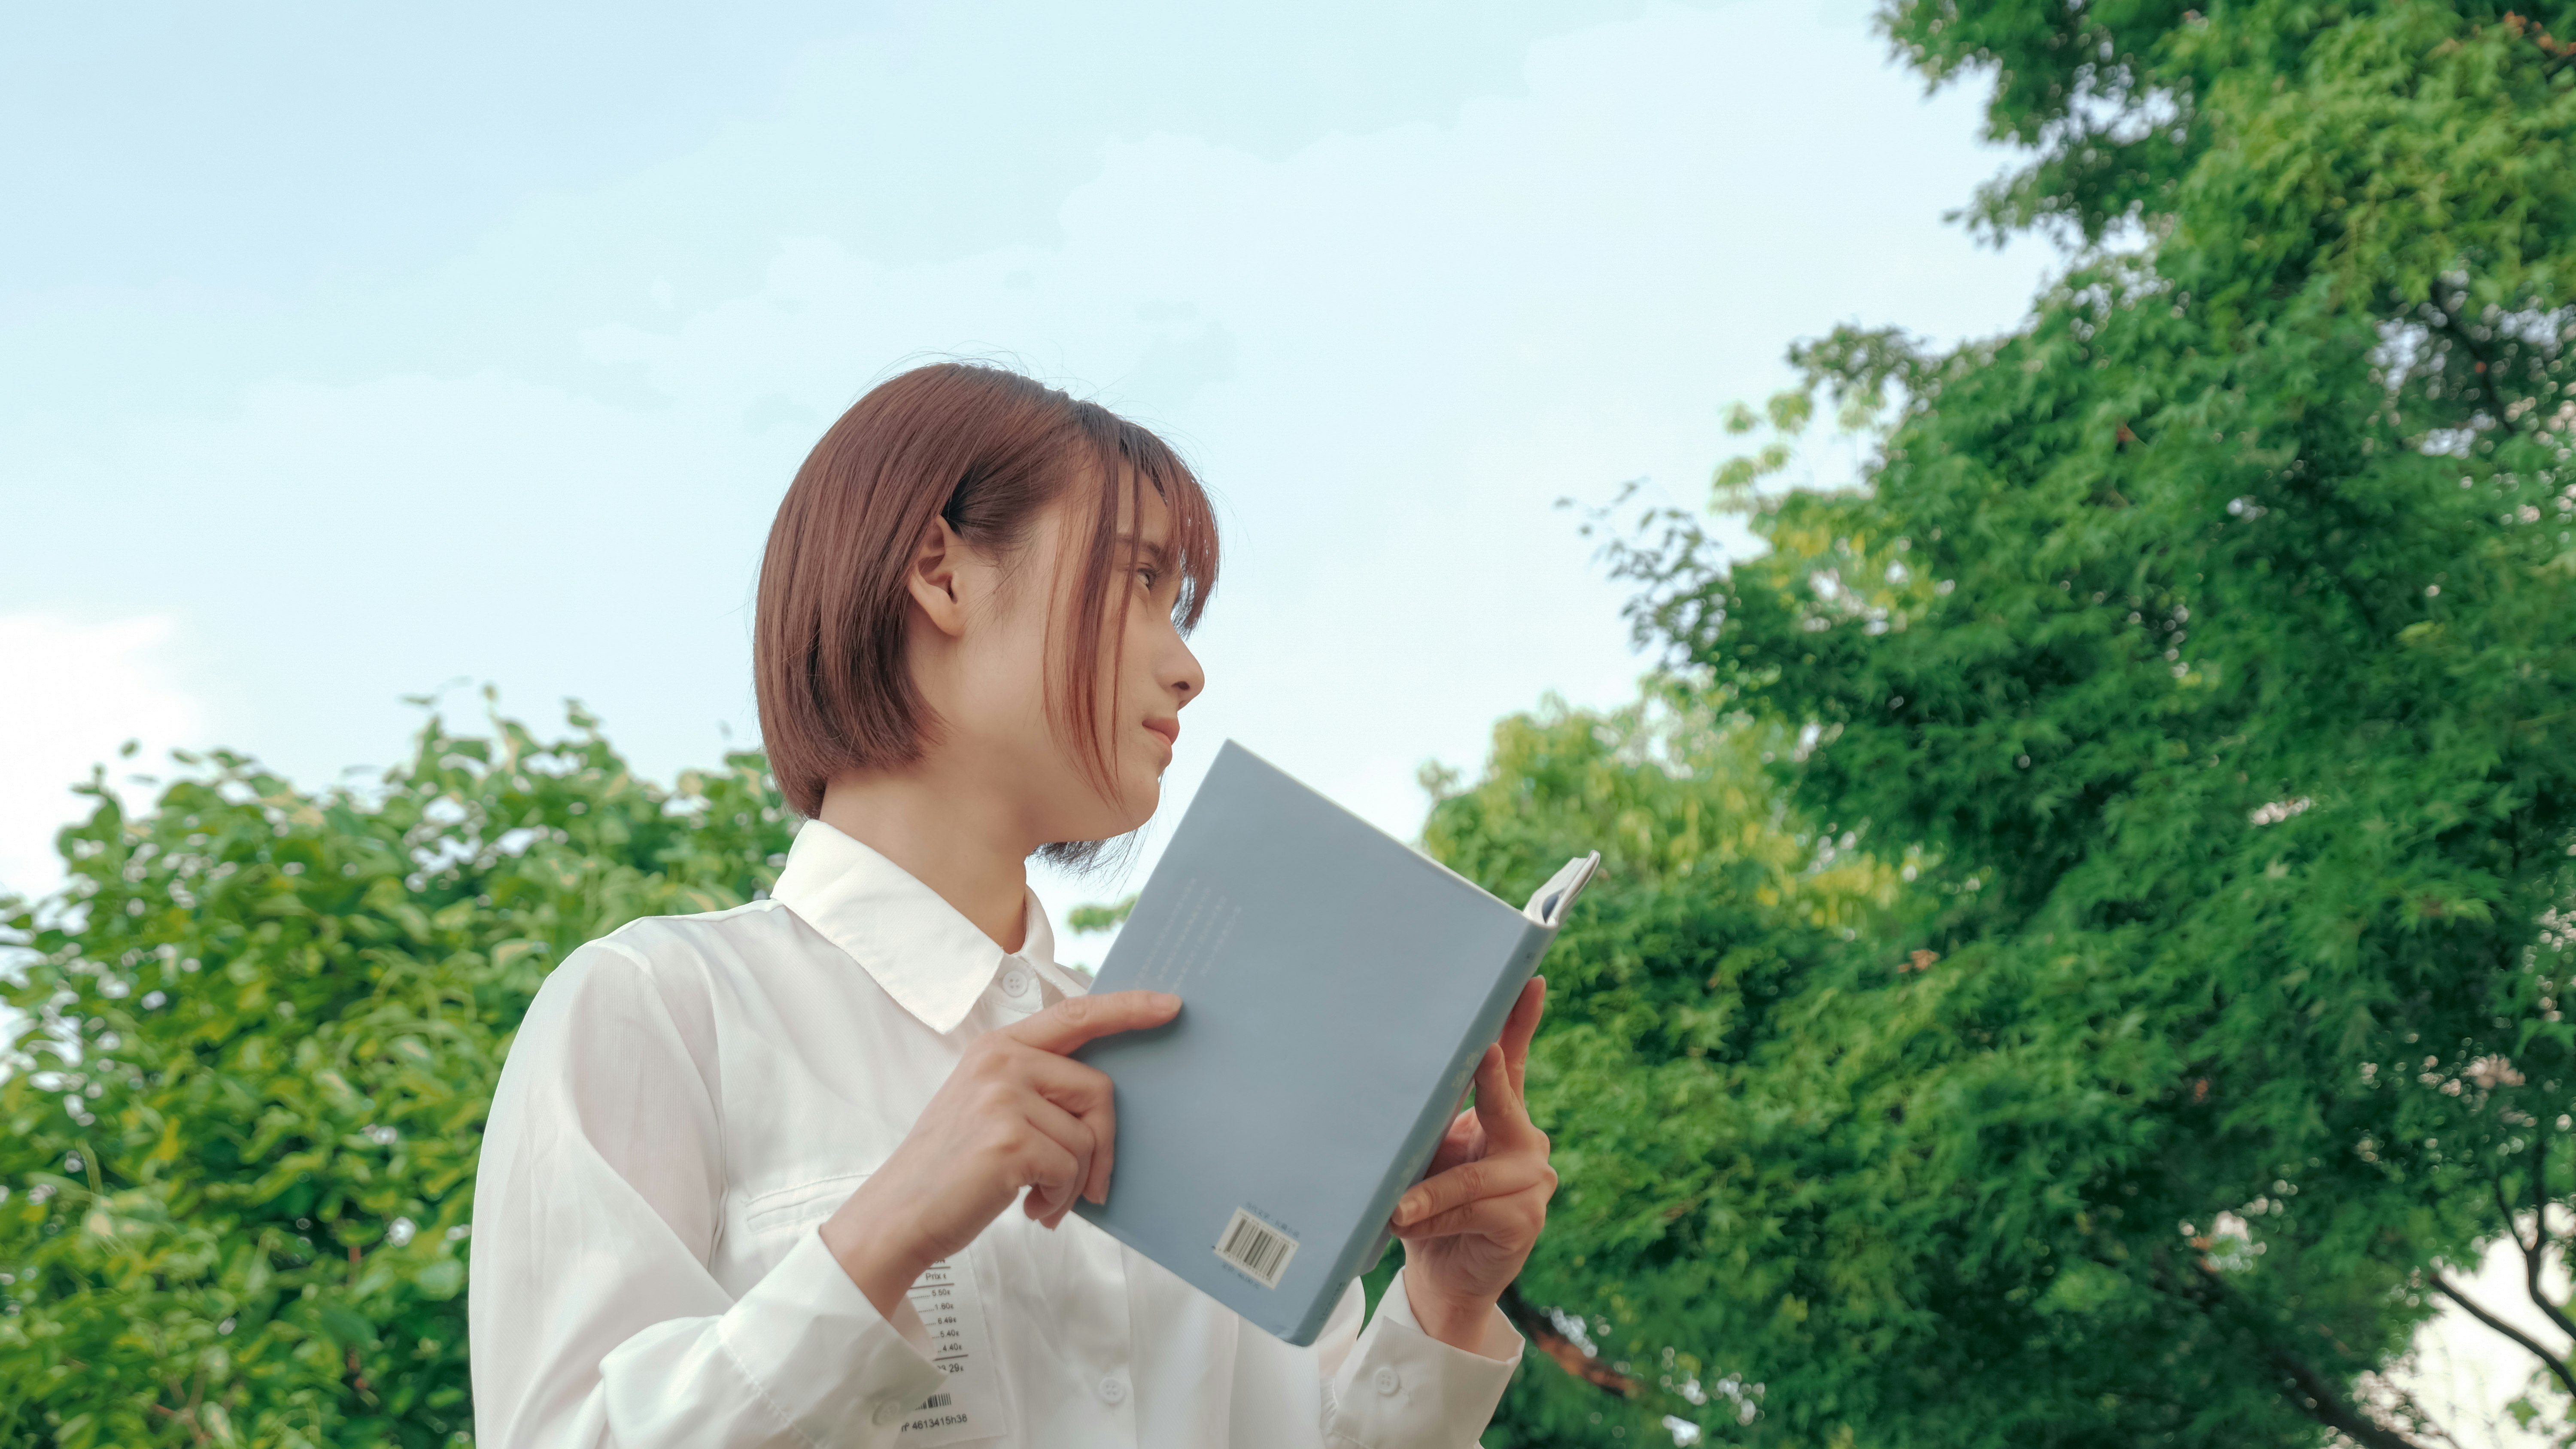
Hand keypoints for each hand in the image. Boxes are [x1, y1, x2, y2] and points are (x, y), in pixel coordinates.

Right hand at [820, 989, 1180, 1316]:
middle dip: (1104, 1145)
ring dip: (1074, 1183)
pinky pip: (1071, 1169)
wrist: (898, 1215)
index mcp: (998, 1047)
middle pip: (1098, 1090)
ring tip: (1038, 1198)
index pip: (1076, 1014)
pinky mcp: (1010, 1139)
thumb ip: (1037, 1090)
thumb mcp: (988, 1108)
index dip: (1127, 1009)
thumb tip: (1101, 1107)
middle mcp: (1001, 1062)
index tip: (1170, 1006)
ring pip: (1086, 1138)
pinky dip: (1059, 1200)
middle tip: (1089, 1185)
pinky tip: (1030, 1209)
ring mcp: (1004, 1097)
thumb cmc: (951, 1170)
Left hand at [1388, 976, 1554, 1350]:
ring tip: (1397, 1208)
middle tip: (1482, 1052)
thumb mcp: (1425, 1156)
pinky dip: (1434, 1219)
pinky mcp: (1524, 1221)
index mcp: (1503, 1117)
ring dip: (1429, 1191)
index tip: (1531, 979)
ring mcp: (1532, 1181)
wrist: (1441, 1278)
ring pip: (1475, 1175)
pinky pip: (1472, 1211)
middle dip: (1490, 1079)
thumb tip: (1387, 1082)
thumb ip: (1426, 1123)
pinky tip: (1407, 1226)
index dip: (1521, 1020)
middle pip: (1504, 1104)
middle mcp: (1527, 1141)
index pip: (1515, 1060)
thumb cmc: (1426, 1206)